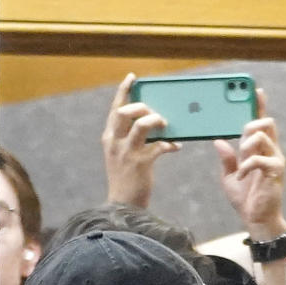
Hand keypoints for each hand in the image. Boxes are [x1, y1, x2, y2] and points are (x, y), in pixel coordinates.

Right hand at [100, 73, 176, 206]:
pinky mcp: (140, 163)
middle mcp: (115, 142)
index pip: (115, 109)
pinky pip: (159, 145)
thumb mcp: (121, 155)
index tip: (132, 77)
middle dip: (143, 106)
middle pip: (126, 112)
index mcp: (109, 138)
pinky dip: (170, 144)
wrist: (123, 207)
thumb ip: (129, 138)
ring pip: (141, 124)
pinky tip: (176, 147)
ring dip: (156, 121)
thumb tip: (153, 121)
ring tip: (166, 124)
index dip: (123, 91)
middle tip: (157, 112)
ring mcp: (127, 152)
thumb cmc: (126, 179)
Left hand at [214, 98, 285, 239]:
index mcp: (259, 149)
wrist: (256, 219)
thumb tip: (219, 141)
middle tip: (242, 135)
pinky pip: (261, 159)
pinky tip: (241, 176)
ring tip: (241, 159)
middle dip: (252, 123)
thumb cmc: (246, 198)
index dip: (259, 106)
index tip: (255, 91)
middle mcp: (270, 151)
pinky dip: (247, 165)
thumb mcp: (229, 177)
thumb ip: (226, 159)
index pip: (260, 123)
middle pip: (266, 123)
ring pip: (263, 137)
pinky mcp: (276, 172)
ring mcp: (275, 160)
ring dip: (247, 144)